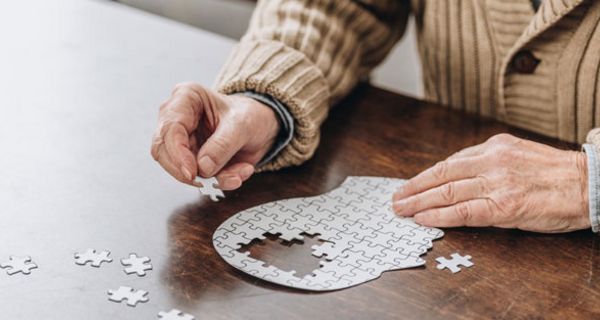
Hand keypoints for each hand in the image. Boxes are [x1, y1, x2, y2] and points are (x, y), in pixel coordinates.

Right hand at [151, 83, 279, 189]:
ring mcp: (182, 140)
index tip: (192, 172)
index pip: (169, 129)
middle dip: (186, 171)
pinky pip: (197, 177)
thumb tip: (203, 167)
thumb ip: (223, 144)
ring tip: (237, 174)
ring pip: (178, 168)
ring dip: (209, 178)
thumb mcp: (242, 125)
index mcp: (186, 97)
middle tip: (207, 181)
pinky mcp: (190, 158)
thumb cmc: (249, 115)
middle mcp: (178, 117)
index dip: (177, 154)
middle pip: (163, 151)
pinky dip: (218, 181)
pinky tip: (238, 174)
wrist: (261, 126)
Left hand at [392, 134, 589, 232]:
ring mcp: (496, 183)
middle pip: (441, 175)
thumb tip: (457, 174)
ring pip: (447, 192)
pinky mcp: (504, 206)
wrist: (589, 184)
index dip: (425, 176)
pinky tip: (423, 219)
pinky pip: (463, 212)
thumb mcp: (518, 154)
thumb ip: (488, 161)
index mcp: (494, 147)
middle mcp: (491, 161)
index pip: (449, 162)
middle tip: (396, 198)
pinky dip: (439, 215)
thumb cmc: (555, 173)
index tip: (410, 184)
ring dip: (419, 202)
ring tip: (401, 209)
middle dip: (413, 188)